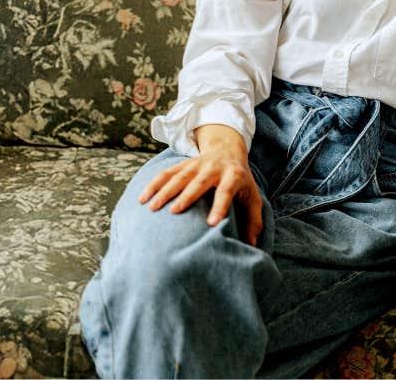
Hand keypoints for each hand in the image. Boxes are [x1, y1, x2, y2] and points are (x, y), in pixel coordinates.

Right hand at [138, 124, 264, 245]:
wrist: (228, 149)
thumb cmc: (241, 181)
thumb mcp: (252, 197)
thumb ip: (253, 221)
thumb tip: (252, 246)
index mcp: (234, 176)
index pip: (226, 191)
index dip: (220, 206)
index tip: (212, 223)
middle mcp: (214, 168)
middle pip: (199, 181)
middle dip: (187, 195)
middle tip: (174, 212)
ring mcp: (197, 164)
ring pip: (179, 176)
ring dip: (165, 191)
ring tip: (151, 208)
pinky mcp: (183, 164)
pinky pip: (166, 173)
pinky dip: (153, 184)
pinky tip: (142, 198)